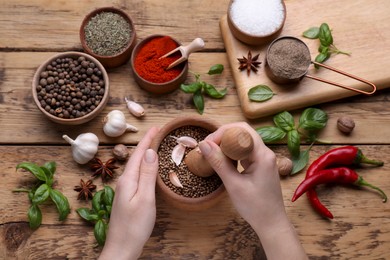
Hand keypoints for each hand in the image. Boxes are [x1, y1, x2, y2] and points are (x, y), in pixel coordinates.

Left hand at [99, 127, 159, 259]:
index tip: (157, 126)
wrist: (122, 248)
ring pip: (136, 165)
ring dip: (145, 153)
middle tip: (159, 133)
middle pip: (136, 157)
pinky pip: (137, 174)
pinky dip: (144, 166)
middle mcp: (124, 181)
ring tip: (156, 145)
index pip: (138, 153)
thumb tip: (150, 152)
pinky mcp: (128, 197)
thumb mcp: (145, 198)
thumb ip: (147, 174)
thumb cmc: (135, 226)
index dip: (148, 139)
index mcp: (128, 179)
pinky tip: (149, 167)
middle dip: (147, 143)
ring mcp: (125, 190)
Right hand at [198, 122, 306, 258]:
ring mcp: (264, 159)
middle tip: (207, 147)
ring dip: (226, 144)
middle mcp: (265, 153)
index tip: (207, 143)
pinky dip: (232, 153)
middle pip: (243, 133)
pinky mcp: (260, 165)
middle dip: (223, 136)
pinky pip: (245, 152)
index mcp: (263, 155)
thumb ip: (219, 163)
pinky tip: (222, 161)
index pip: (242, 130)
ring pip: (243, 142)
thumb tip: (203, 144)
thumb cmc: (255, 207)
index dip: (223, 132)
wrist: (271, 224)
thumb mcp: (233, 184)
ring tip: (212, 153)